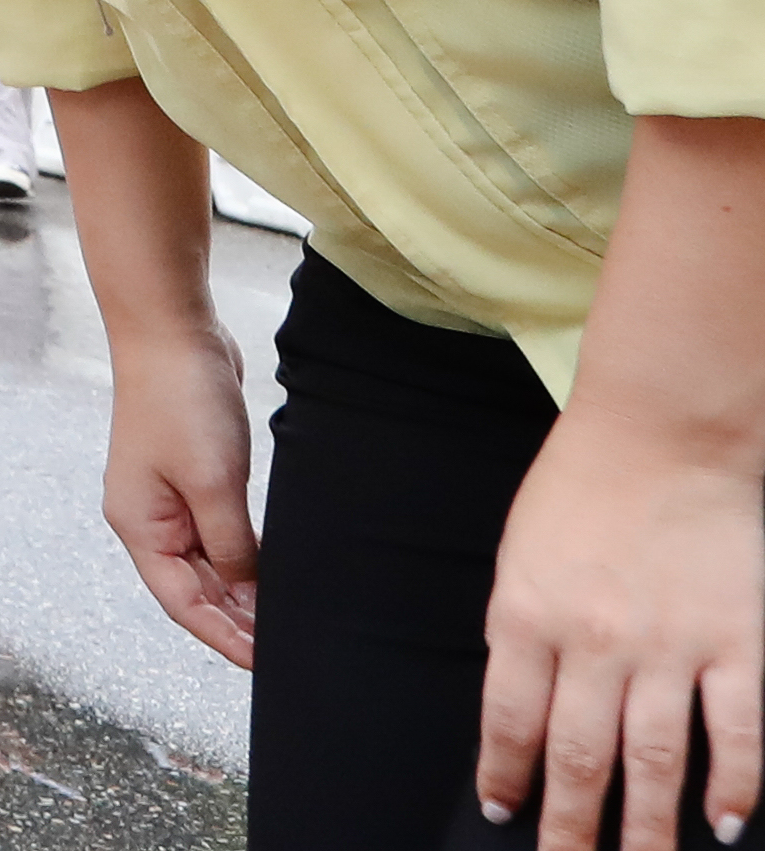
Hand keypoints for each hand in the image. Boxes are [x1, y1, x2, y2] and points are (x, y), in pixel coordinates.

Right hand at [99, 314, 261, 670]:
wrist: (171, 331)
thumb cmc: (180, 401)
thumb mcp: (212, 483)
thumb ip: (230, 546)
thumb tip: (247, 594)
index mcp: (139, 525)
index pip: (181, 603)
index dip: (223, 638)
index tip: (266, 666)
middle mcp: (148, 517)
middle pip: (192, 588)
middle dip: (237, 621)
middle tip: (290, 648)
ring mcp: (168, 497)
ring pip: (207, 564)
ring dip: (243, 592)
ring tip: (289, 618)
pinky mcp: (192, 476)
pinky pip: (218, 533)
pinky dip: (245, 558)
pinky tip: (274, 570)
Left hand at [475, 405, 763, 850]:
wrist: (666, 432)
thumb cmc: (584, 485)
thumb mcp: (521, 554)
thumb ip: (522, 630)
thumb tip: (524, 708)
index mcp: (526, 615)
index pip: (509, 721)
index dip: (507, 777)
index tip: (505, 814)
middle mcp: (593, 642)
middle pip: (579, 758)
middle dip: (572, 827)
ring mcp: (669, 648)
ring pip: (655, 764)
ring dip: (648, 828)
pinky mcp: (737, 643)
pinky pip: (735, 732)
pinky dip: (735, 786)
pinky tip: (728, 824)